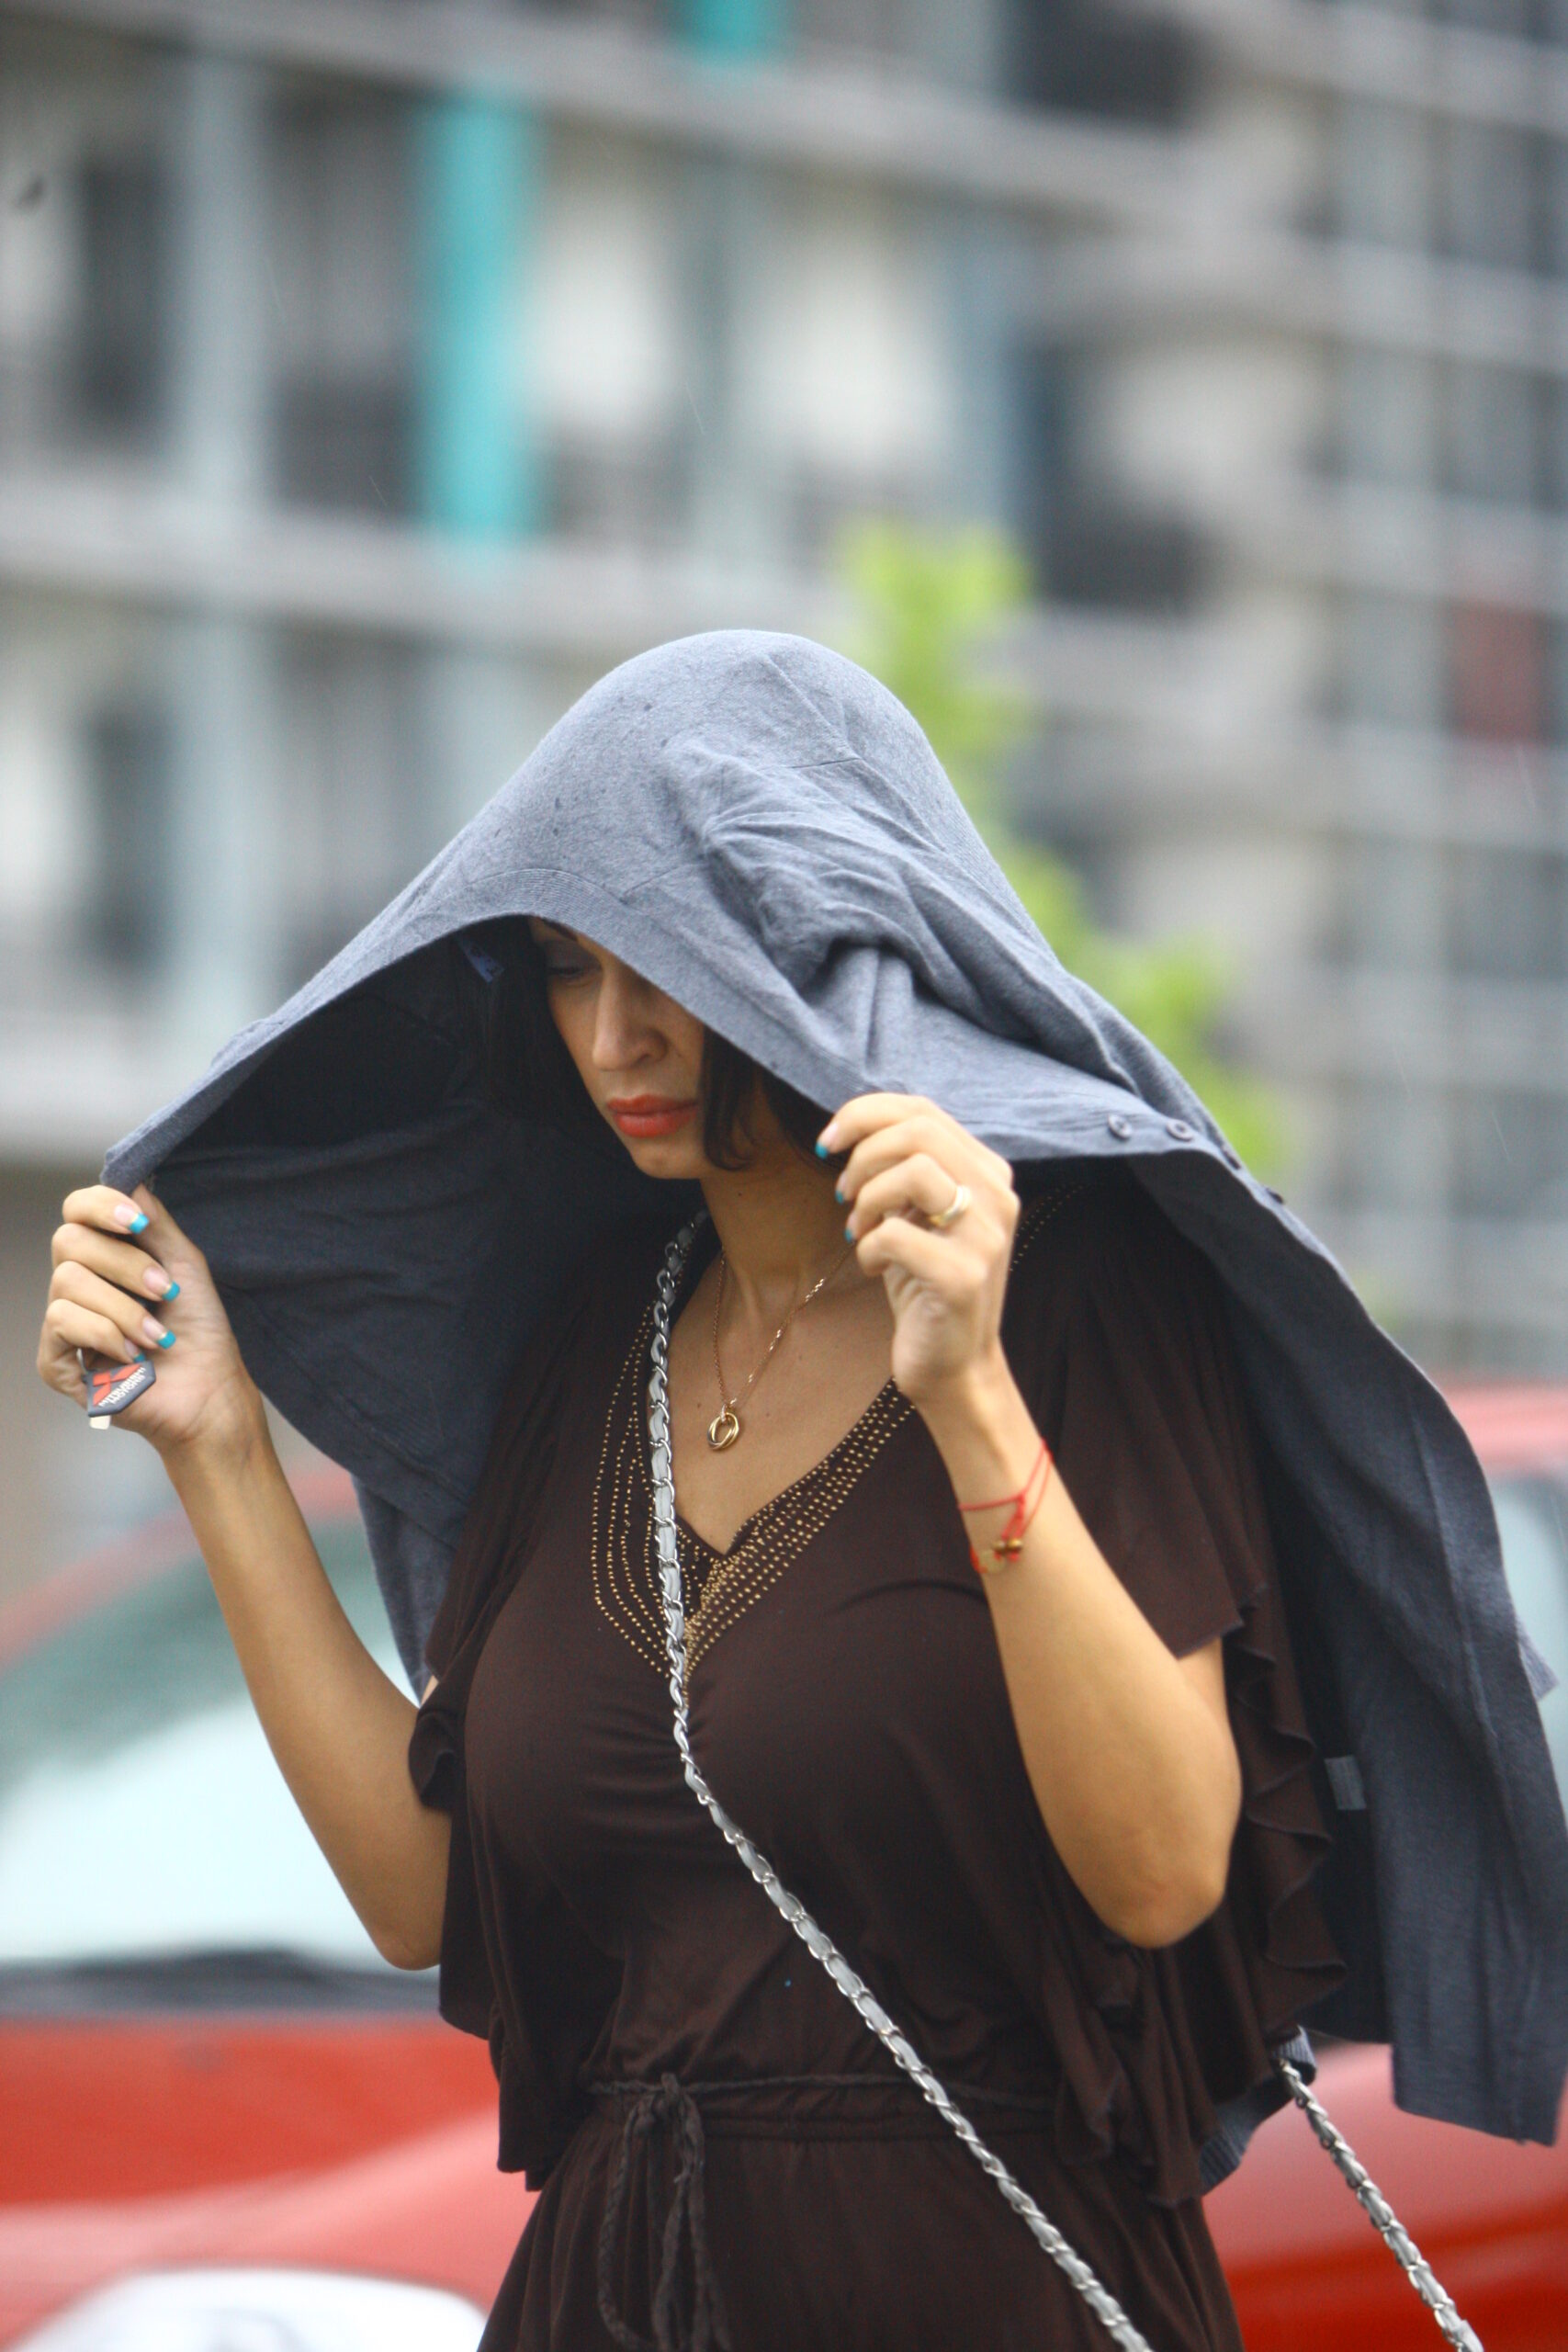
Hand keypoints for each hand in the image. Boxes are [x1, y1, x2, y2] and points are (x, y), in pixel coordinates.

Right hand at [39, 1184, 263, 1462]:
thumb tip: (132, 1181)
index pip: (77, 1211)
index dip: (100, 1206)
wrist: (209, 1391)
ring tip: (156, 1335)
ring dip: (123, 1308)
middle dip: (125, 1264)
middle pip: (68, 1241)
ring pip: (67, 1282)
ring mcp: (64, 1321)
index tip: (137, 1223)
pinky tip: (132, 1354)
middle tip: (165, 1290)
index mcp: (106, 1256)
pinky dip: (104, 1334)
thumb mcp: (184, 1265)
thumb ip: (156, 1223)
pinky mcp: (55, 1360)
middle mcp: (79, 1283)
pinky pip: (61, 1323)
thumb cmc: (199, 1331)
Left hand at [823, 1094, 1019, 1412]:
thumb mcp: (919, 1215)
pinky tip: (874, 1266)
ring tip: (860, 1229)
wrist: (954, 1365)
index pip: (924, 1111)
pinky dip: (869, 1247)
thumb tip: (854, 1128)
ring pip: (915, 1172)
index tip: (828, 1142)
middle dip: (864, 1153)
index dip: (866, 1114)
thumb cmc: (925, 1283)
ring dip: (868, 1197)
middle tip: (843, 1191)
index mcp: (988, 1174)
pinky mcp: (962, 1278)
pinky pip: (896, 1235)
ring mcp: (985, 1237)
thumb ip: (905, 1169)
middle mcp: (997, 1197)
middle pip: (920, 1131)